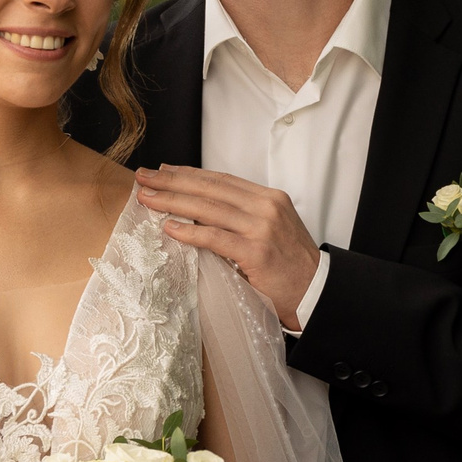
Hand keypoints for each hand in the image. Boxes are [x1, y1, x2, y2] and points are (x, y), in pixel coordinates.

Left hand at [133, 166, 319, 329]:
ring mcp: (262, 229)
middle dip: (172, 182)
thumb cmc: (291, 265)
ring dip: (172, 202)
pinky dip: (190, 232)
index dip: (189, 174)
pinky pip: (215, 238)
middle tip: (144, 177)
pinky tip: (169, 227)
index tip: (163, 170)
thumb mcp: (271, 229)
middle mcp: (266, 207)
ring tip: (147, 198)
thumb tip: (200, 211)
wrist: (317, 291)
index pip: (221, 180)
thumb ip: (243, 216)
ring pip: (208, 209)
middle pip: (210, 189)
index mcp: (269, 198)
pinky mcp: (256, 252)